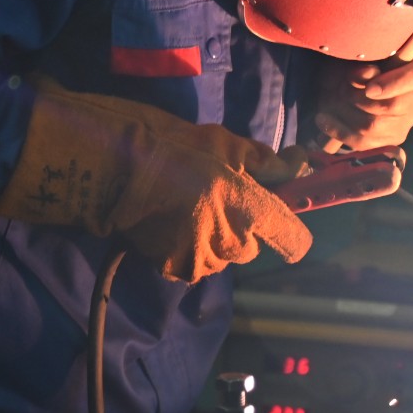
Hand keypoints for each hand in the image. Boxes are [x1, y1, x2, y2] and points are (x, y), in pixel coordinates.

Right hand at [0, 78, 311, 282]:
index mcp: (248, 210)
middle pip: (252, 246)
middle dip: (242, 227)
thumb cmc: (173, 146)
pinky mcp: (172, 268)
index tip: (281, 219)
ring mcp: (199, 259)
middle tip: (217, 197)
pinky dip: (188, 247)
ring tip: (190, 207)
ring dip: (215, 239)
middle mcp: (229, 243)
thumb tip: (299, 164)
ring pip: (223, 257)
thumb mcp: (226, 144)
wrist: (113, 167)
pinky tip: (172, 221)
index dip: (292, 232)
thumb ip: (267, 162)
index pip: (293, 241)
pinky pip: (195, 262)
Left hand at [313, 54, 412, 152]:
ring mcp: (404, 123)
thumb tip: (367, 74)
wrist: (350, 84)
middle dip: (359, 98)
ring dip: (346, 112)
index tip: (369, 88)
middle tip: (340, 90)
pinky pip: (362, 141)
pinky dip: (338, 130)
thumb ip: (365, 62)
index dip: (392, 84)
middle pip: (392, 106)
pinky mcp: (388, 140)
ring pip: (374, 125)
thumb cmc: (358, 64)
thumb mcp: (361, 57)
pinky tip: (323, 119)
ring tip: (330, 101)